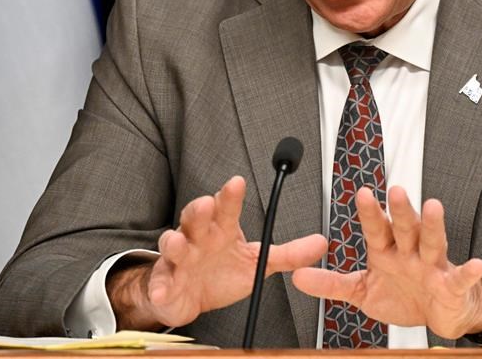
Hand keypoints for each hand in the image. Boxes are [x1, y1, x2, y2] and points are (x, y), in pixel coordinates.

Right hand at [108, 175, 325, 329]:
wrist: (191, 297)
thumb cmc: (222, 272)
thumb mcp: (258, 261)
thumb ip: (289, 253)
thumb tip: (320, 242)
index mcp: (221, 229)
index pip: (226, 207)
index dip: (231, 195)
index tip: (237, 183)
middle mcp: (198, 238)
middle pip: (195, 217)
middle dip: (199, 210)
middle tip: (206, 204)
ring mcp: (179, 259)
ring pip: (173, 244)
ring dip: (174, 242)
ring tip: (177, 241)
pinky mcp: (166, 283)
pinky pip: (161, 283)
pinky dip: (160, 286)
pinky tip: (163, 288)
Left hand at [291, 185, 481, 338]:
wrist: (441, 315)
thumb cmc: (405, 295)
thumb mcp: (362, 292)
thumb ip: (331, 283)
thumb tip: (298, 275)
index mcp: (389, 252)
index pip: (377, 229)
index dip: (370, 212)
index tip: (361, 194)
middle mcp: (411, 253)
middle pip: (405, 227)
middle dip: (400, 210)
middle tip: (395, 190)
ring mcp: (433, 267)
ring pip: (433, 242)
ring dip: (433, 225)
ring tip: (432, 207)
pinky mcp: (452, 287)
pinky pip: (460, 278)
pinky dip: (468, 272)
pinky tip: (475, 264)